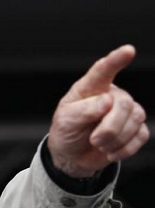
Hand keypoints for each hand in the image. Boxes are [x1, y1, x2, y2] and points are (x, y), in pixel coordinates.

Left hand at [47, 45, 148, 177]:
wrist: (71, 156)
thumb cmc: (66, 132)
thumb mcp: (65, 121)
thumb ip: (83, 111)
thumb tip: (107, 102)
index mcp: (90, 88)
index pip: (103, 71)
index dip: (115, 60)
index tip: (128, 50)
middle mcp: (111, 96)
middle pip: (124, 104)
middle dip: (110, 127)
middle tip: (94, 140)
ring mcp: (125, 112)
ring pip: (136, 119)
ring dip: (115, 139)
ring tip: (98, 144)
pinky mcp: (134, 129)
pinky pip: (141, 135)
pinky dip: (125, 148)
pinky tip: (110, 151)